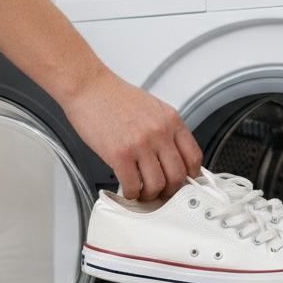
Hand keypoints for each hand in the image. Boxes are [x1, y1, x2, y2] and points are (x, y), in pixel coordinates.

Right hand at [59, 69, 202, 200]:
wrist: (89, 87)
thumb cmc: (114, 97)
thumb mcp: (152, 107)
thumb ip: (165, 129)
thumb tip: (170, 155)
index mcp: (171, 120)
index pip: (193, 157)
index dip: (190, 176)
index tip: (182, 181)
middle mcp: (159, 132)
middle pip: (177, 176)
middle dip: (169, 190)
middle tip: (160, 192)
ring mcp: (140, 144)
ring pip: (157, 185)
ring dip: (150, 195)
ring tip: (142, 193)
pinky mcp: (119, 154)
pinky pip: (133, 185)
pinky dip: (131, 193)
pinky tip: (127, 189)